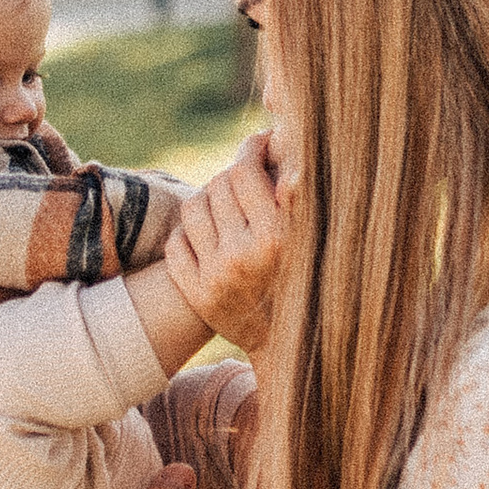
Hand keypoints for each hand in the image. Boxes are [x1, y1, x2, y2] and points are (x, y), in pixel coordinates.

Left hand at [164, 130, 289, 356]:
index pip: (246, 173)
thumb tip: (289, 170)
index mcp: (275, 238)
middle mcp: (241, 256)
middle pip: (219, 185)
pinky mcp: (196, 293)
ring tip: (226, 207)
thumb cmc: (307, 281)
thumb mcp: (312, 243)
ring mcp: (214, 276)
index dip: (251, 149)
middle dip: (233, 175)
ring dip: (208, 200)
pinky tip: (208, 236)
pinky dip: (188, 233)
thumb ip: (297, 205)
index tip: (259, 144)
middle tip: (246, 180)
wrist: (287, 344)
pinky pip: (176, 243)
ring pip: (193, 208)